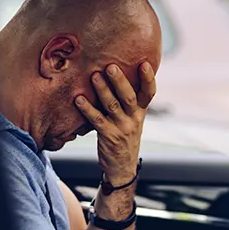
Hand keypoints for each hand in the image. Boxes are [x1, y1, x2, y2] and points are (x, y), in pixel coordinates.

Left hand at [75, 62, 155, 184]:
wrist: (122, 166)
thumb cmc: (124, 136)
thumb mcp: (133, 118)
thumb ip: (128, 100)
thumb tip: (118, 73)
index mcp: (141, 111)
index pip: (149, 93)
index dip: (148, 79)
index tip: (145, 63)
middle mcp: (134, 118)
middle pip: (129, 97)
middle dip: (120, 81)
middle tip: (111, 66)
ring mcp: (122, 128)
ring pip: (113, 106)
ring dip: (103, 90)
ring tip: (94, 76)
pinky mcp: (109, 136)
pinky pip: (97, 120)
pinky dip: (87, 109)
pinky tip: (79, 99)